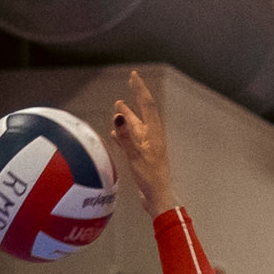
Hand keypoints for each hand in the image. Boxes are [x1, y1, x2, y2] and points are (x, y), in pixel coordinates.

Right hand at [111, 71, 177, 219]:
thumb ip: (126, 135)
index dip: (140, 89)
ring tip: (118, 107)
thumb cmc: (150, 178)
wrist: (158, 198)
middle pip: (142, 112)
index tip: (134, 75)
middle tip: (130, 84)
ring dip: (128, 116)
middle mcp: (151, 137)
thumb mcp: (135, 155)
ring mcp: (147, 147)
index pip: (147, 104)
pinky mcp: (143, 158)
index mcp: (153, 133)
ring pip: (136, 127)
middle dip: (135, 98)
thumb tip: (118, 115)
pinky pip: (132, 141)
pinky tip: (115, 134)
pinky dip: (123, 135)